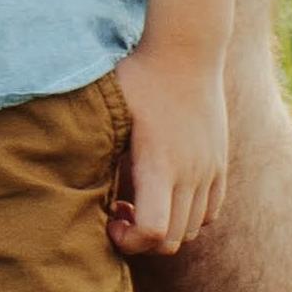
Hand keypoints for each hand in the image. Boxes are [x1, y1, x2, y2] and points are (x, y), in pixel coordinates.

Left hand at [110, 41, 231, 257]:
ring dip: (166, 228)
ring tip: (143, 201)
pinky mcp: (220, 162)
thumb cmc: (140, 77)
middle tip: (121, 211)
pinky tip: (168, 192)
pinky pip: (211, 212)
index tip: (112, 216)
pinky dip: (190, 216)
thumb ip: (99, 153)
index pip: (153, 232)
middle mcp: (189, 173)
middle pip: (172, 241)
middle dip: (142, 240)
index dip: (129, 241)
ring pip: (193, 230)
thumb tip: (70, 182)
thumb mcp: (111, 113)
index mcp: (158, 164)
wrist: (187, 49)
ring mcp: (209, 169)